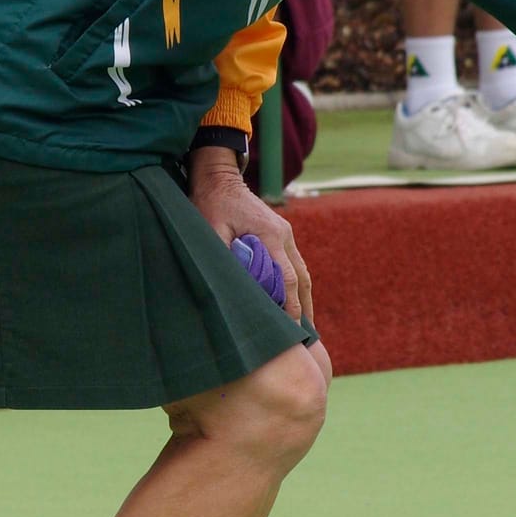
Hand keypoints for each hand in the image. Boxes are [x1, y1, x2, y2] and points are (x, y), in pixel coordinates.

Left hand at [187, 145, 313, 324]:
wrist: (219, 178)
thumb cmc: (210, 204)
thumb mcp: (208, 230)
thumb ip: (220, 256)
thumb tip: (228, 288)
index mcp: (270, 234)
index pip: (287, 278)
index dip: (290, 306)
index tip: (292, 329)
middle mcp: (284, 234)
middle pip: (302, 279)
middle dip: (304, 309)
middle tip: (305, 339)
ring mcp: (286, 233)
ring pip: (303, 272)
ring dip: (305, 299)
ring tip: (306, 327)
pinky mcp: (282, 233)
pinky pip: (295, 263)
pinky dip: (298, 285)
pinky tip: (297, 302)